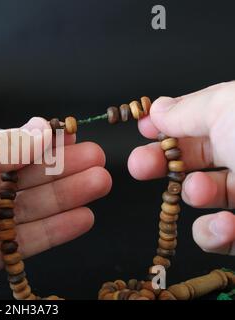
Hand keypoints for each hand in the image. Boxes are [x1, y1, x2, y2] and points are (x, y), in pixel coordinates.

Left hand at [0, 117, 110, 298]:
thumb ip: (4, 146)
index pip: (5, 151)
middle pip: (19, 182)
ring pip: (23, 212)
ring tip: (97, 186)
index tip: (71, 140)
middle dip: (60, 172)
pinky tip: (79, 219)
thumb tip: (42, 132)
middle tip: (95, 163)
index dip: (40, 147)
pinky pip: (17, 245)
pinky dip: (50, 232)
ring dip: (63, 199)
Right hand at [128, 82, 234, 254]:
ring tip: (197, 191)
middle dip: (159, 161)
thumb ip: (187, 109)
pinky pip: (217, 235)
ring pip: (200, 196)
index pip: (195, 121)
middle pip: (189, 159)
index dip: (165, 124)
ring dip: (190, 195)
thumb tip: (157, 109)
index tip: (140, 128)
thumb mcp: (226, 107)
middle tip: (138, 165)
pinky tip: (225, 225)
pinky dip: (212, 233)